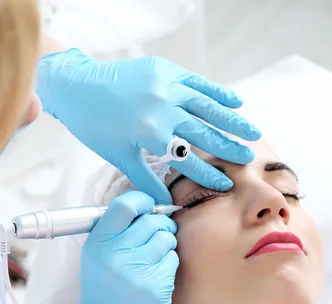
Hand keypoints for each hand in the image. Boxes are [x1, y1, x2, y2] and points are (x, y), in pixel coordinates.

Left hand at [37, 49, 260, 204]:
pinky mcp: (166, 70)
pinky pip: (197, 81)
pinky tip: (236, 101)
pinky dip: (217, 91)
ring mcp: (166, 87)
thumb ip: (145, 179)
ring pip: (206, 106)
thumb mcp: (119, 156)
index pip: (186, 158)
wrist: (78, 87)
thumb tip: (163, 205)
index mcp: (150, 133)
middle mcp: (162, 109)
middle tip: (248, 159)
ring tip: (253, 133)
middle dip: (227, 148)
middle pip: (203, 133)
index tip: (225, 184)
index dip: (207, 173)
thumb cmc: (95, 126)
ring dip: (231, 120)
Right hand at [57, 191, 178, 303]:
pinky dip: (168, 264)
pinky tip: (156, 276)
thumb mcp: (96, 257)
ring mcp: (136, 271)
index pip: (124, 205)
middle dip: (160, 225)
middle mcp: (115, 254)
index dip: (142, 201)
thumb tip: (145, 205)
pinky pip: (173, 259)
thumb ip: (115, 231)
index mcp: (97, 243)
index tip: (148, 206)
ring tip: (154, 258)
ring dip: (166, 244)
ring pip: (166, 238)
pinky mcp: (156, 286)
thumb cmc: (103, 291)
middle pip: (151, 221)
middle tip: (157, 234)